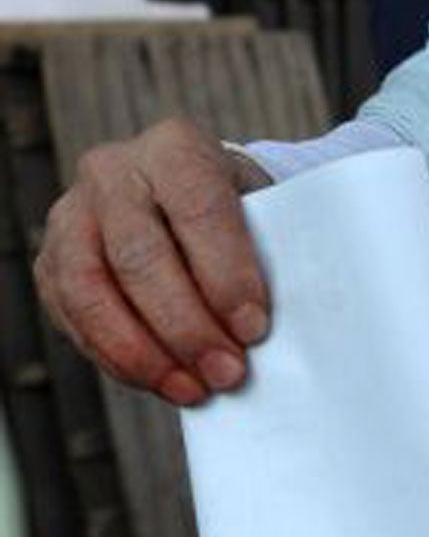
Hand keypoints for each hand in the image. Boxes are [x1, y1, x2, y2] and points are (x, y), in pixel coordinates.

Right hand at [35, 117, 271, 407]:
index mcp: (174, 147)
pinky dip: (118, 359)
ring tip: (193, 388)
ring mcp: (72, 216)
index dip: (225, 274)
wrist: (187, 199)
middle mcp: (113, 172)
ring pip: (93, 291)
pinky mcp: (50, 263)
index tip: (254, 328)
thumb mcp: (262, 211)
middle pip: (141, 256)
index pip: (198, 209)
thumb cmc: (237, 212)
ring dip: (145, 352)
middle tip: (228, 372)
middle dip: (187, 326)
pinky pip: (74, 318)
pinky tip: (161, 381)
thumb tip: (271, 327)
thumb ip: (268, 254)